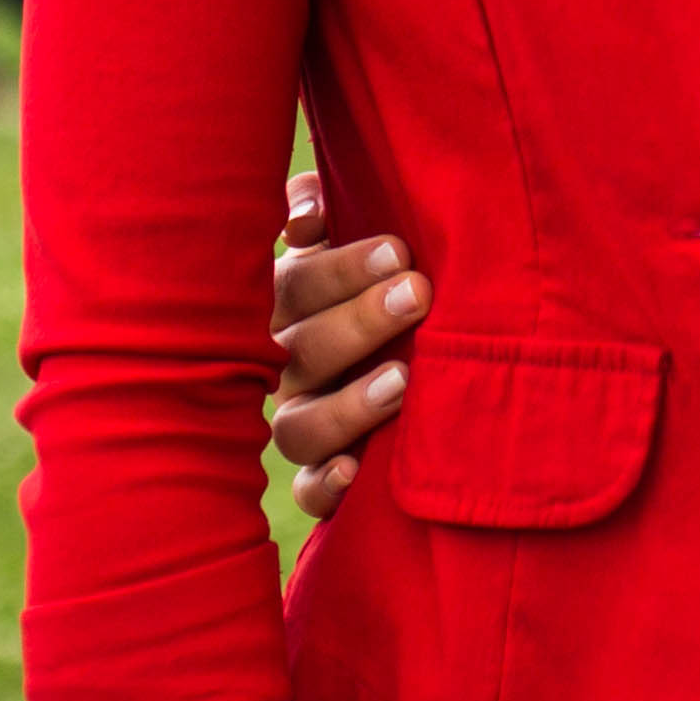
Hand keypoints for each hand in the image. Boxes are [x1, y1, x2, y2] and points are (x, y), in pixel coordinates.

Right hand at [267, 170, 424, 520]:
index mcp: (286, 302)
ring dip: (350, 403)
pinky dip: (325, 483)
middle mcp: (282, 365)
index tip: (399, 251)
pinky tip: (355, 469)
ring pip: (300, 425)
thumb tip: (306, 214)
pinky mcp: (315, 476)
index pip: (296, 284)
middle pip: (302, 349)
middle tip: (417, 294)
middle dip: (361, 321)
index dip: (340, 269)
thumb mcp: (346, 234)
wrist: (389, 348)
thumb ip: (319, 209)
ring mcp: (296, 421)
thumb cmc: (369, 277)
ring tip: (405, 381)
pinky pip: (307, 490)